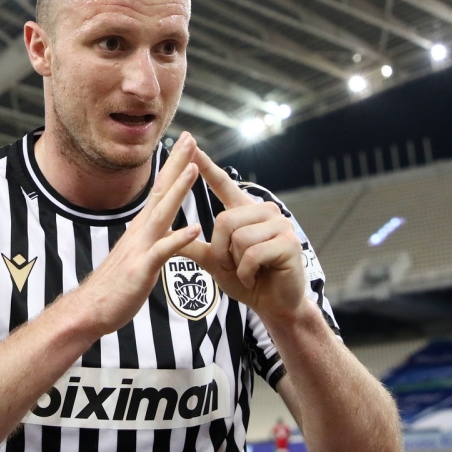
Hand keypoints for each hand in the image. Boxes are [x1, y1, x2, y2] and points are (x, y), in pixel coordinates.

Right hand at [74, 133, 201, 337]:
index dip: (174, 167)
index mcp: (142, 228)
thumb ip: (152, 239)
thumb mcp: (138, 256)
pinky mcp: (141, 269)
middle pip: (161, 191)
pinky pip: (163, 251)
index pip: (160, 190)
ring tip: (195, 168)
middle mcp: (141, 231)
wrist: (91, 309)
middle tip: (190, 137)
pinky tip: (195, 228)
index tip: (187, 145)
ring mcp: (140, 248)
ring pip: (162, 213)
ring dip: (179, 190)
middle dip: (177, 164)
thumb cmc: (116, 286)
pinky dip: (178, 238)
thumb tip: (163, 228)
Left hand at [177, 138, 306, 321]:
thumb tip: (162, 233)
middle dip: (221, 250)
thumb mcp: (214, 262)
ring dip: (234, 263)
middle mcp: (264, 211)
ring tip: (246, 271)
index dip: (207, 166)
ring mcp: (280, 225)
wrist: (275, 305)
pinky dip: (246, 272)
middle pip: (224, 220)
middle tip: (233, 266)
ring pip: (238, 237)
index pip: (224, 183)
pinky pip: (252, 253)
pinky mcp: (289, 242)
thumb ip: (192, 246)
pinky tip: (256, 277)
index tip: (191, 146)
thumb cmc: (247, 281)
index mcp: (245, 212)